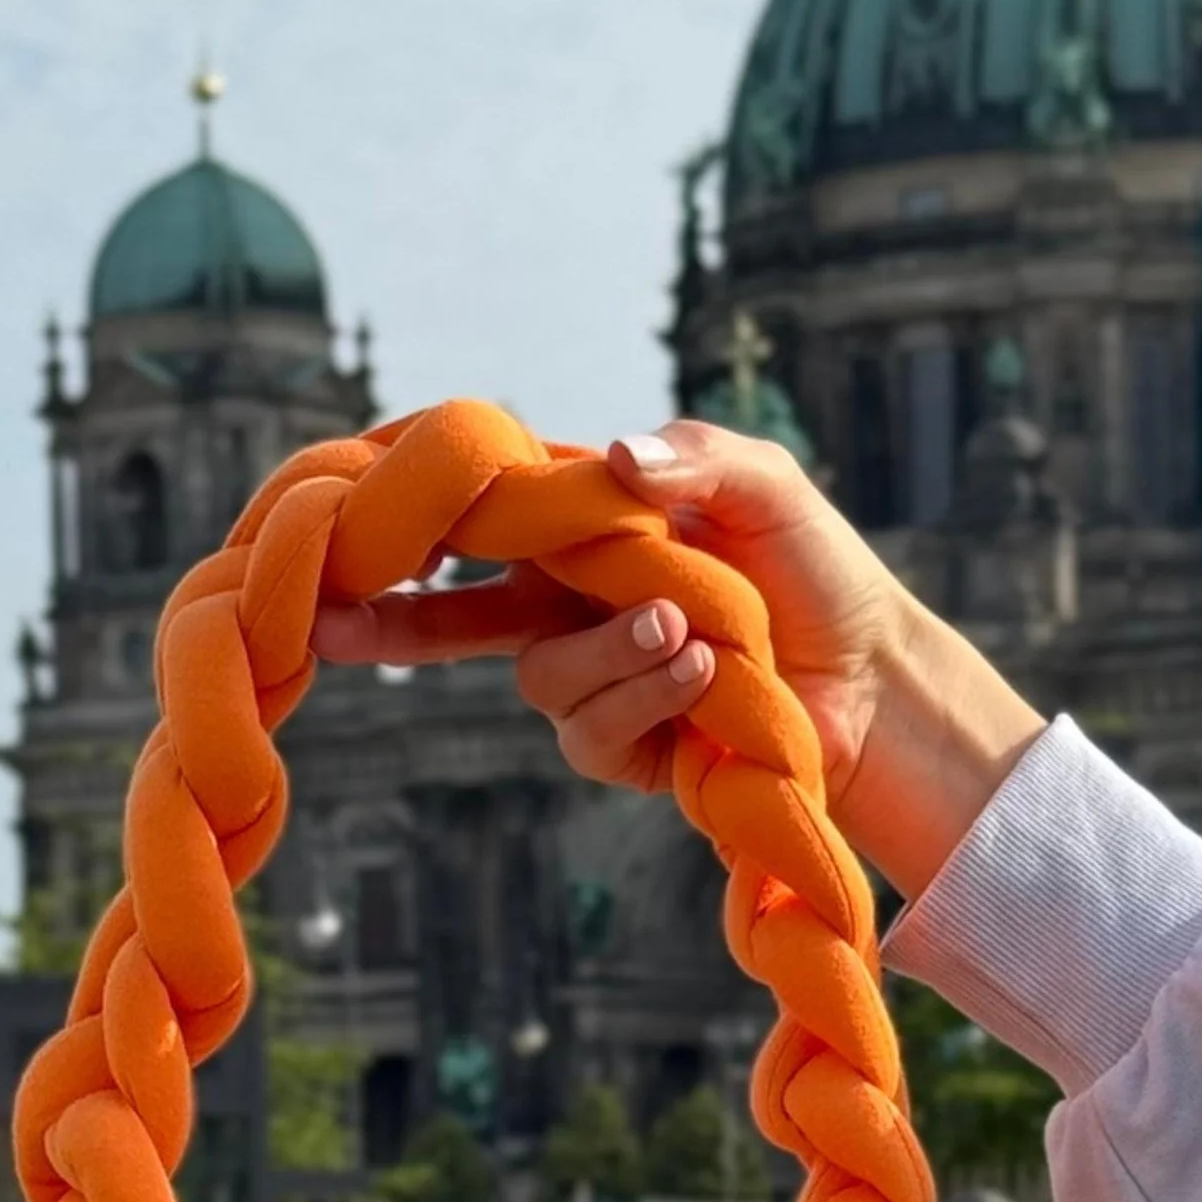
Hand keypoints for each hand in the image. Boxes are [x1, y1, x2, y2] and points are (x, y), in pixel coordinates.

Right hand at [311, 422, 1046, 898]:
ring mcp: (591, 679)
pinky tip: (700, 672)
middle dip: (389, 622)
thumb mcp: (763, 484)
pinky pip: (586, 729)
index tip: (348, 519)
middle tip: (329, 621)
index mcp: (587, 535)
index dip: (413, 522)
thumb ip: (693, 455)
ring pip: (537, 675)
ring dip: (611, 650)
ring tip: (688, 629)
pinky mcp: (619, 746)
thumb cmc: (816, 572)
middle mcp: (572, 607)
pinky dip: (641, 694)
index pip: (483, 520)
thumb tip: (616, 457)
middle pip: (452, 616)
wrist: (872, 680)